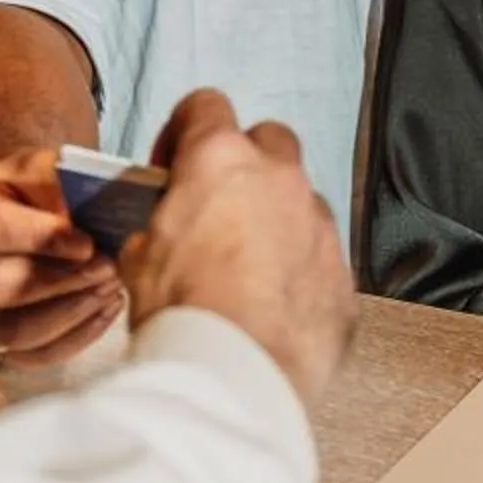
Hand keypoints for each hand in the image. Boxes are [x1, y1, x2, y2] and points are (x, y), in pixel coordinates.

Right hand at [0, 149, 122, 366]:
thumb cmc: (28, 191)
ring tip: (109, 288)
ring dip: (67, 313)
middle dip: (57, 281)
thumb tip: (105, 200)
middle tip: (107, 267)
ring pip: (8, 332)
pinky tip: (104, 309)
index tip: (87, 243)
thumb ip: (62, 179)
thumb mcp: (37, 169)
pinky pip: (29, 357)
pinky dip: (73, 338)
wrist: (21, 216)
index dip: (39, 238)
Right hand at [117, 90, 358, 408]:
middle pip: (269, 141)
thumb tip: (158, 237)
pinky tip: (272, 308)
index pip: (206, 106)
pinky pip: (322, 260)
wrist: (232, 376)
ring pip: (302, 202)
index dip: (185, 131)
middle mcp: (279, 181)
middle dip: (246, 164)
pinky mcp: (344, 278)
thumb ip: (155, 229)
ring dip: (277, 220)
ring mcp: (320, 227)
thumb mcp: (138, 260)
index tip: (174, 164)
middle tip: (218, 204)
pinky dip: (300, 272)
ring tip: (246, 266)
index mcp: (220, 161)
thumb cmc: (182, 314)